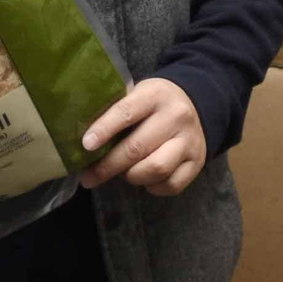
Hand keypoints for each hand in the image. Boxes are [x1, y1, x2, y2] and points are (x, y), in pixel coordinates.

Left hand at [78, 78, 206, 196]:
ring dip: (131, 176)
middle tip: (88, 177)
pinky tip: (144, 179)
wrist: (197, 105)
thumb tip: (84, 140)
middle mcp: (176, 116)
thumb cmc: (154, 103)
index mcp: (154, 94)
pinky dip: (152, 187)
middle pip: (137, 148)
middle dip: (108, 166)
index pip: (126, 112)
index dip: (103, 130)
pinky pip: (171, 185)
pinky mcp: (198, 162)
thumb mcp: (137, 94)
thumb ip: (115, 110)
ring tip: (121, 173)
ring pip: (155, 169)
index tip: (86, 146)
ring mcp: (189, 141)